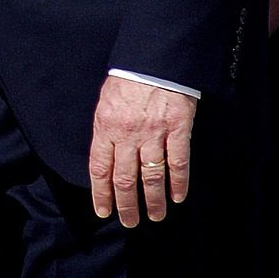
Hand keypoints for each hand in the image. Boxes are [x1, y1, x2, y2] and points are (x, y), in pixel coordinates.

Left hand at [88, 75, 195, 227]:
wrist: (155, 55)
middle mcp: (128, 134)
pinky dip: (178, 183)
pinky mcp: (178, 128)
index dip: (101, 193)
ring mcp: (154, 132)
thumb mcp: (106, 101)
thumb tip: (105, 158)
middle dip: (127, 205)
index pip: (100, 169)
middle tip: (130, 222)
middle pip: (125, 179)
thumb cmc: (129, 77)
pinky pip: (177, 162)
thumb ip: (106, 130)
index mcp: (106, 126)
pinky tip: (178, 197)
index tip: (104, 211)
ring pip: (151, 176)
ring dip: (153, 201)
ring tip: (156, 216)